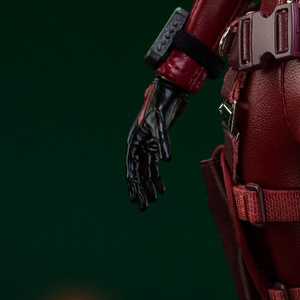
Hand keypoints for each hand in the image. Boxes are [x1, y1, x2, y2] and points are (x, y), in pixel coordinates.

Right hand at [126, 79, 188, 210]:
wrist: (167, 93)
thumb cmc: (160, 106)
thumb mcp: (161, 124)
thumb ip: (163, 141)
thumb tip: (167, 160)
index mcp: (135, 140)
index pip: (132, 165)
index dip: (133, 181)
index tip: (134, 195)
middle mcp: (138, 145)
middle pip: (137, 171)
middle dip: (140, 189)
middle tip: (142, 206)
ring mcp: (146, 146)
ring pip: (145, 170)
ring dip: (149, 185)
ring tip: (152, 201)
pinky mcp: (154, 145)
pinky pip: (153, 165)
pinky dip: (157, 176)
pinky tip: (161, 188)